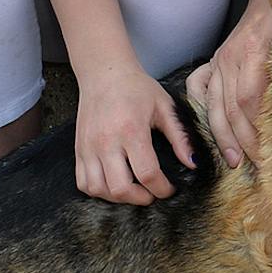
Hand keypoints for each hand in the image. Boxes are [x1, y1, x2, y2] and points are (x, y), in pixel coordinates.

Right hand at [74, 63, 193, 203]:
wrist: (104, 73)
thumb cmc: (137, 88)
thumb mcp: (165, 107)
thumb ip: (180, 137)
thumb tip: (193, 163)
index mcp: (131, 130)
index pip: (147, 173)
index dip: (162, 189)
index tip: (170, 189)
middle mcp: (106, 141)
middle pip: (120, 188)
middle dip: (141, 199)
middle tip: (153, 193)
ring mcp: (88, 147)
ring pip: (99, 189)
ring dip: (119, 198)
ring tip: (134, 190)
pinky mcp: (78, 149)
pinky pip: (83, 182)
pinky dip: (98, 191)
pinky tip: (113, 184)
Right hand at [190, 0, 271, 168]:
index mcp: (251, 51)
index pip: (248, 99)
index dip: (256, 129)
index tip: (268, 150)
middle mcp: (229, 59)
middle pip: (229, 109)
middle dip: (241, 141)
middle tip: (254, 166)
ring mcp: (218, 62)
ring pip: (213, 106)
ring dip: (222, 136)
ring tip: (233, 161)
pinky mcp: (213, 63)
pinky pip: (199, 90)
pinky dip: (202, 113)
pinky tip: (209, 133)